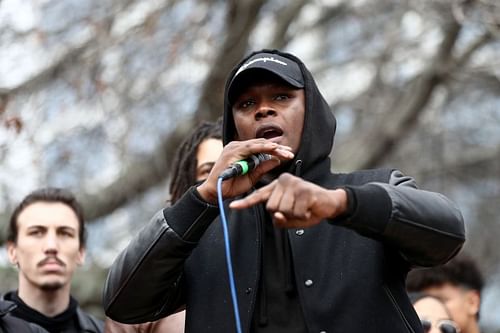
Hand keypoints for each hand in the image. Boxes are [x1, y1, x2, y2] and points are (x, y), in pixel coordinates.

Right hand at [196, 139, 293, 203]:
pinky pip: (249, 147)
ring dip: (272, 147)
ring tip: (284, 150)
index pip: (261, 148)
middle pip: (261, 144)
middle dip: (277, 148)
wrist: (215, 193)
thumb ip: (263, 168)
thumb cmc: (231, 186)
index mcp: (242, 152)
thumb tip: (276, 160)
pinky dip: (262, 147)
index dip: (275, 150)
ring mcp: (234, 148)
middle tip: (290, 152)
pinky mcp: (232, 151)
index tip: (288, 153)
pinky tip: (272, 149)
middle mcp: (237, 147)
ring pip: (257, 144)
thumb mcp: (252, 177)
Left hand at [229, 173, 347, 227]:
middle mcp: (283, 181)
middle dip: (283, 214)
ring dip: (294, 215)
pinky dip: (303, 215)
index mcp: (277, 186)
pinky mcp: (304, 190)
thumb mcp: (291, 218)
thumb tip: (276, 215)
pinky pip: (296, 212)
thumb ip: (279, 219)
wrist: (329, 203)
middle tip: (296, 210)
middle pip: (271, 207)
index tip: (232, 206)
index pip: (259, 196)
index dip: (245, 202)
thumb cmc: (308, 209)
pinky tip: (309, 208)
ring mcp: (294, 184)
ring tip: (303, 208)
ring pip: (282, 210)